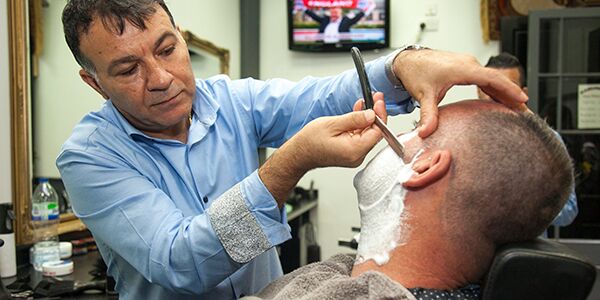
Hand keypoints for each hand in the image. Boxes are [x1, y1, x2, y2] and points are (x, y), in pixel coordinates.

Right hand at [291, 92, 386, 169]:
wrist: (299, 153)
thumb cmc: (310, 141)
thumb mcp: (333, 124)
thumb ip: (354, 119)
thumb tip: (372, 114)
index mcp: (354, 150)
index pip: (378, 132)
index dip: (380, 114)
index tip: (379, 101)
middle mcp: (357, 156)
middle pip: (375, 133)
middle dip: (375, 114)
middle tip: (375, 98)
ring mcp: (354, 156)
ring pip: (368, 134)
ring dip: (367, 118)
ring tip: (365, 102)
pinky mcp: (351, 153)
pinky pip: (360, 137)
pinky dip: (360, 125)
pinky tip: (358, 113)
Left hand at [393, 49, 528, 137]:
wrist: (407, 60)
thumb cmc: (416, 72)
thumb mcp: (423, 94)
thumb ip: (428, 114)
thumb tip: (426, 132)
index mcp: (463, 68)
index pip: (492, 79)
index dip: (509, 89)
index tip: (522, 100)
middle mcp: (468, 64)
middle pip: (497, 79)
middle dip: (512, 94)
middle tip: (525, 110)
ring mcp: (467, 64)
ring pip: (491, 78)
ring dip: (504, 91)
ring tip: (517, 107)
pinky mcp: (464, 67)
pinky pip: (484, 78)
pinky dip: (493, 88)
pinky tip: (499, 99)